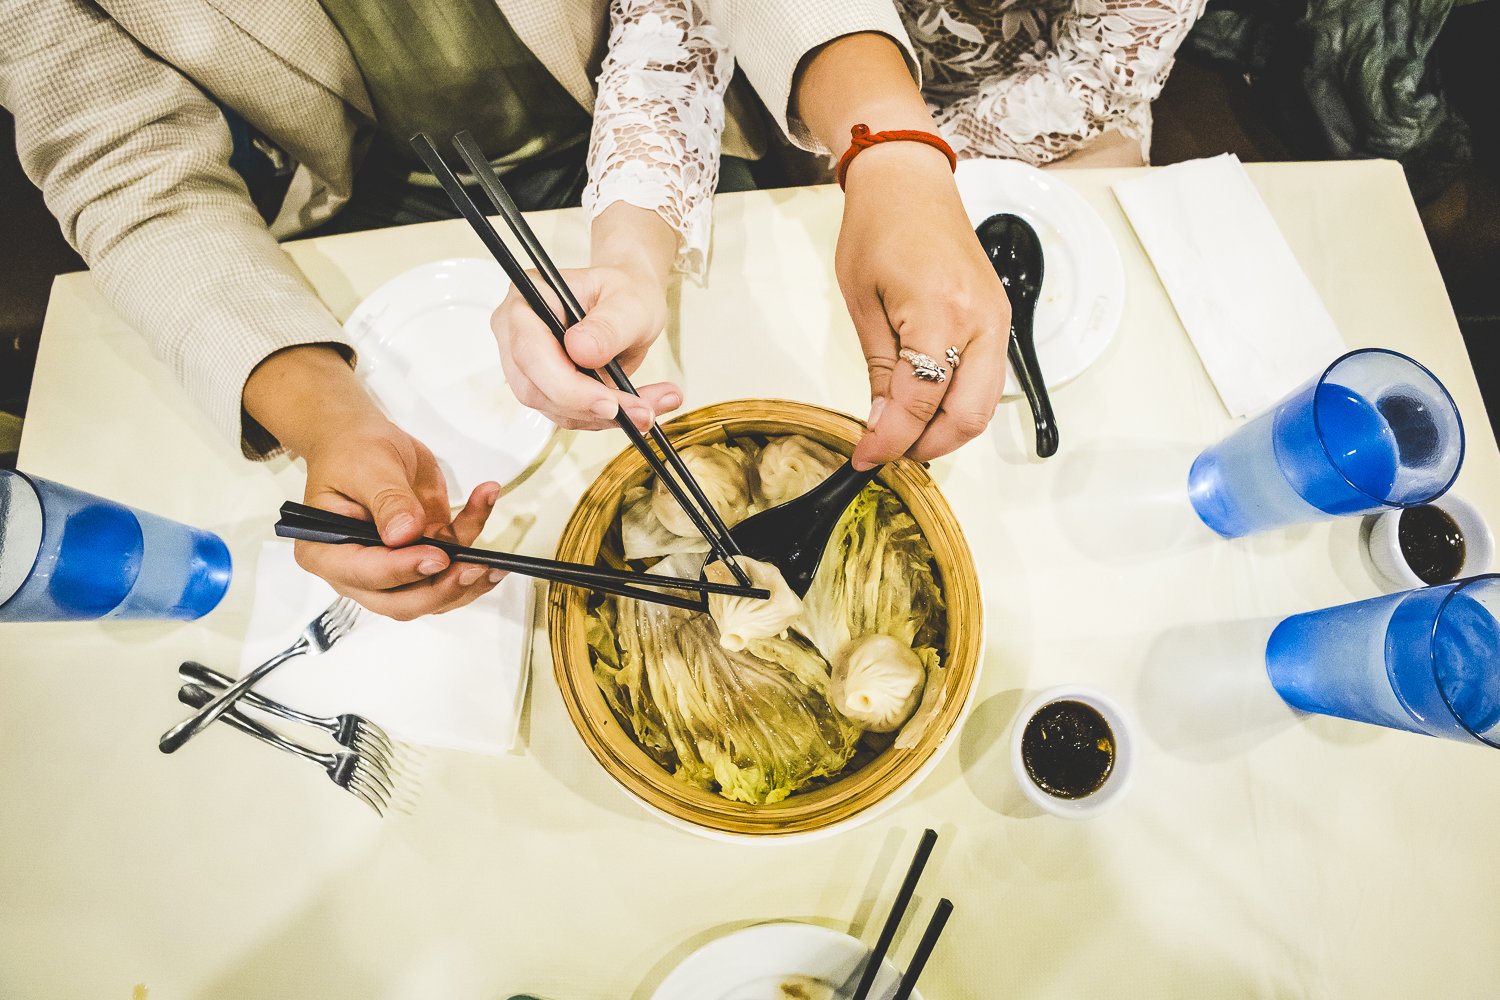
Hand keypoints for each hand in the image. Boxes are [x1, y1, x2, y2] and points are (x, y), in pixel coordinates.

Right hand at [295, 418, 502, 619]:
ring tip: (496, 558)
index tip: (438, 557)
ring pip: (434, 591)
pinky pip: (453, 561)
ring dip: (469, 578)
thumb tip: (406, 535)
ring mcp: (394, 569)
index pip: (366, 575)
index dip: (404, 571)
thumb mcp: (368, 468)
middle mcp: (358, 572)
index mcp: (327, 554)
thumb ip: (387, 501)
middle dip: (443, 589)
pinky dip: (474, 539)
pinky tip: (486, 503)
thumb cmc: (353, 451)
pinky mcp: (423, 555)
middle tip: (476, 567)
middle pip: (402, 601)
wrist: (365, 440)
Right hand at [492, 203, 682, 431]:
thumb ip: (607, 325)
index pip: (530, 353)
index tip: (610, 403)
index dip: (567, 386)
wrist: (629, 304)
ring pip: (554, 409)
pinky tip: (636, 408)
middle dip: (590, 407)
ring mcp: (528, 366)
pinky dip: (604, 418)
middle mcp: (516, 335)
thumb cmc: (625, 292)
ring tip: (648, 409)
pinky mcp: (546, 388)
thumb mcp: (629, 301)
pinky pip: (569, 414)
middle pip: (536, 389)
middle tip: (641, 412)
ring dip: (603, 417)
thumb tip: (580, 349)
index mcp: (527, 301)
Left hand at [838, 143, 1009, 469]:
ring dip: (945, 430)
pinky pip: (988, 382)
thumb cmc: (880, 225)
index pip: (921, 402)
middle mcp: (982, 320)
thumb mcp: (862, 302)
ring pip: (984, 406)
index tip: (866, 457)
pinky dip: (959, 404)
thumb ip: (880, 370)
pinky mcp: (999, 319)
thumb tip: (883, 423)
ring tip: (902, 432)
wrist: (909, 181)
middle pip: (968, 417)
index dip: (890, 440)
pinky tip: (925, 407)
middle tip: (886, 450)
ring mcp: (998, 320)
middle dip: (925, 445)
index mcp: (941, 312)